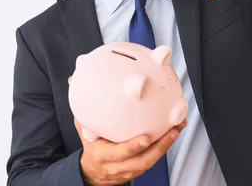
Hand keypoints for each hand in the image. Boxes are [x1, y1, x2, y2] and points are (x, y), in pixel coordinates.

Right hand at [68, 76, 186, 184]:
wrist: (93, 171)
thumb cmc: (91, 144)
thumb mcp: (82, 127)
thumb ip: (81, 105)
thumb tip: (74, 79)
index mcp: (102, 154)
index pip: (117, 154)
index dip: (132, 148)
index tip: (145, 138)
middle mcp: (117, 165)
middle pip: (141, 161)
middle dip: (159, 147)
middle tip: (171, 130)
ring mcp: (130, 170)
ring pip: (152, 160)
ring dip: (167, 144)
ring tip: (177, 126)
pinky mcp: (140, 169)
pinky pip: (154, 158)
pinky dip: (166, 145)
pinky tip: (175, 129)